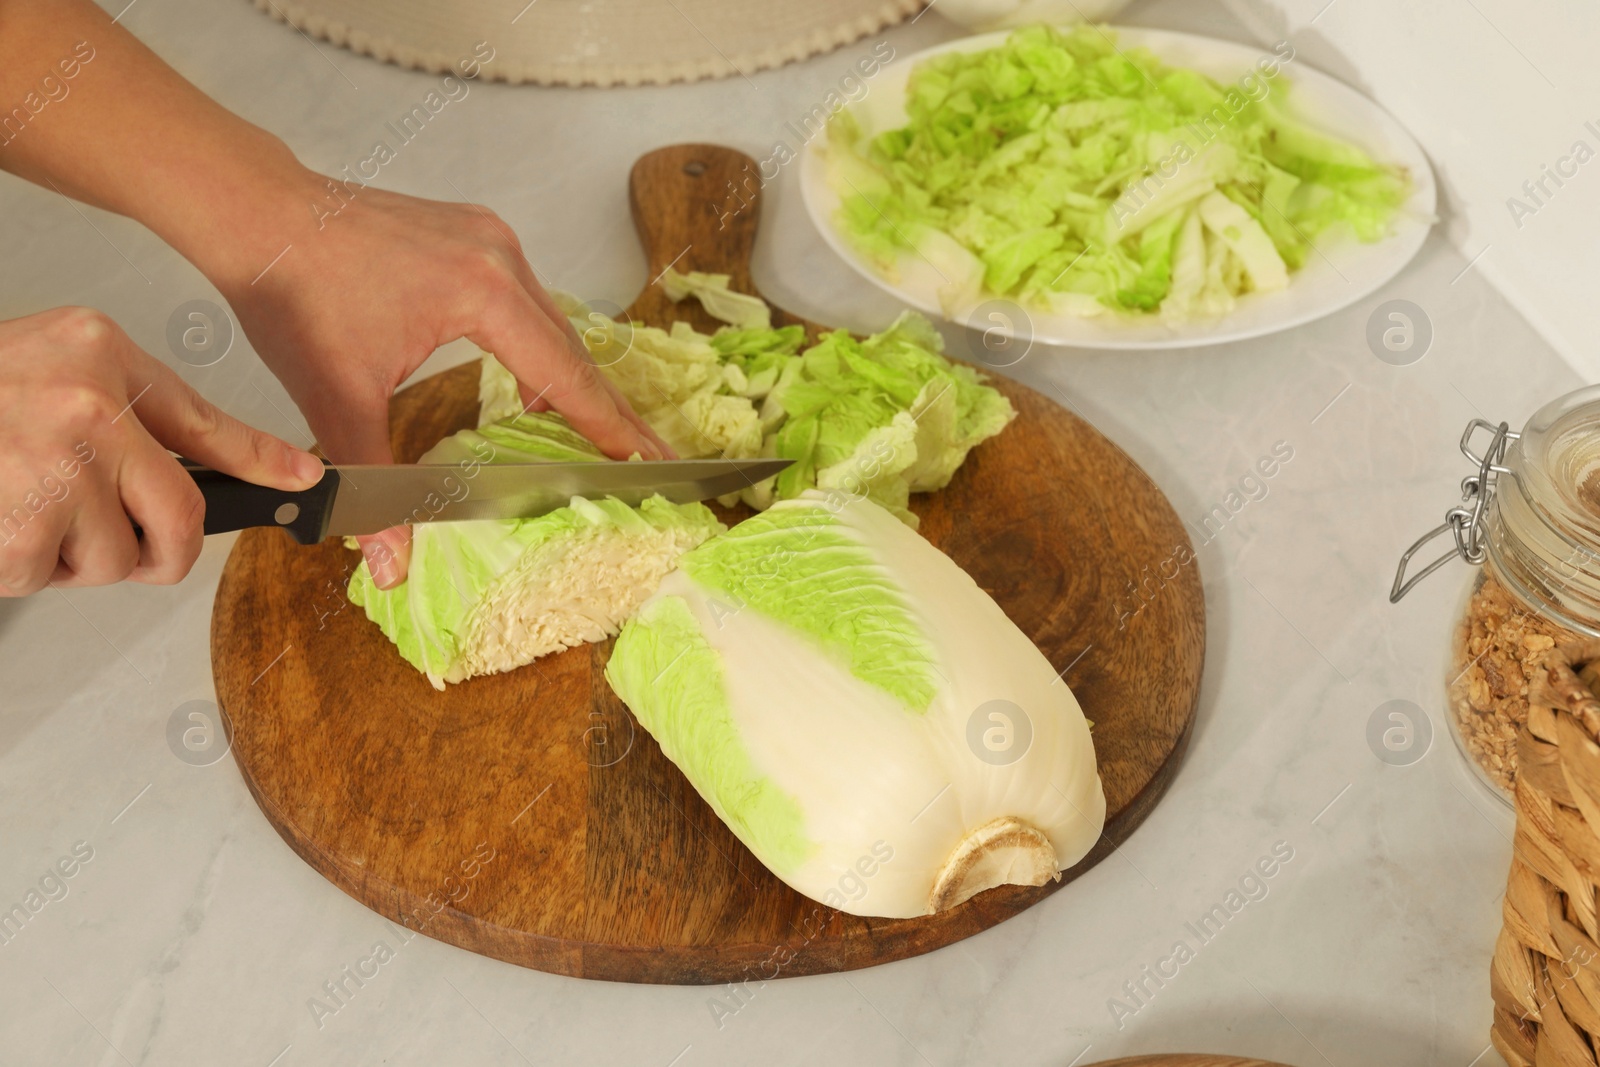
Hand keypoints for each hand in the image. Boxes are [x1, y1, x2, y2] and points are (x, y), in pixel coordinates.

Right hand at [0, 307, 324, 595]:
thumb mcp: (69, 363)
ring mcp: (50, 466)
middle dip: (160, 552)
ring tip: (27, 510)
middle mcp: (84, 406)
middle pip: (179, 520)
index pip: (207, 424)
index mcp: (99, 355)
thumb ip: (159, 414)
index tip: (311, 487)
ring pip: (115, 560)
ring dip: (74, 558)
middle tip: (127, 545)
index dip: (264, 466)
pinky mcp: (17, 523)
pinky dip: (23, 568)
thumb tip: (269, 466)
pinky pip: (48, 576)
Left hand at [215, 179, 671, 588]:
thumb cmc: (293, 292)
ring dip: (574, 379)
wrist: (259, 211)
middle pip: (573, 348)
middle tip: (649, 455)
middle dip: (608, 409)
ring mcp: (491, 238)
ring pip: (553, 322)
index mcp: (483, 293)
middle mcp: (501, 256)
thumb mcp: (336, 399)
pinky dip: (542, 345)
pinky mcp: (475, 234)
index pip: (565, 374)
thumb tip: (388, 563)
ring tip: (601, 431)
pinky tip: (537, 382)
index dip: (608, 426)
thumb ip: (374, 479)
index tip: (647, 461)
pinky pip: (529, 299)